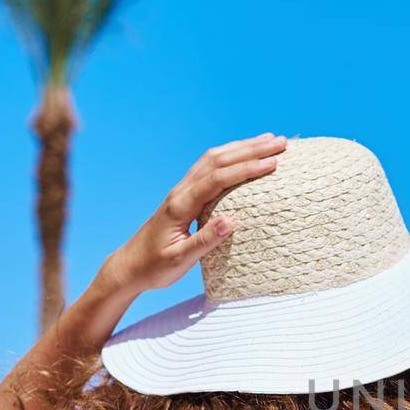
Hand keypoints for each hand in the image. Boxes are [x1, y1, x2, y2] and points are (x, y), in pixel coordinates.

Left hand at [100, 133, 287, 295]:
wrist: (129, 266)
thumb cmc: (154, 267)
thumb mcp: (180, 260)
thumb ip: (205, 240)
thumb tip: (232, 221)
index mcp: (180, 205)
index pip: (217, 180)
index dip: (246, 169)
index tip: (272, 164)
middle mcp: (181, 192)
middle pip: (217, 161)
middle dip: (250, 150)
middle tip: (280, 143)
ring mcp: (181, 190)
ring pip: (213, 159)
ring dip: (241, 148)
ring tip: (268, 141)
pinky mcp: (184, 195)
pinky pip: (208, 167)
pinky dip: (229, 156)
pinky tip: (243, 154)